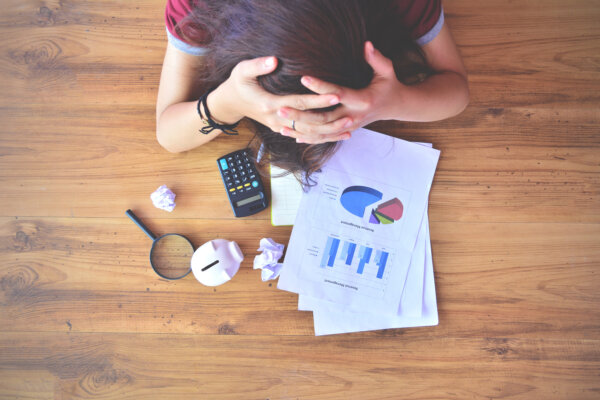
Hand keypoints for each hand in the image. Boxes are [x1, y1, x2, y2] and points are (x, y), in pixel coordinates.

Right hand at [209, 56, 352, 141]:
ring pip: (308, 134)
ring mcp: (279, 127)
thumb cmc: (237, 84)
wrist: (230, 104)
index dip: (318, 100)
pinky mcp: (282, 129)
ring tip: (349, 129)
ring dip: (329, 133)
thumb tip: (275, 60)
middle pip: (308, 123)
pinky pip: (304, 136)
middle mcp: (276, 119)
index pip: (299, 103)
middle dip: (330, 121)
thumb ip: (258, 65)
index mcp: (269, 104)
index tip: (336, 95)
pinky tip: (337, 135)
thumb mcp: (242, 70)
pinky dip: (321, 137)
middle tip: (350, 117)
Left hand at [278, 41, 405, 142]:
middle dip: (301, 114)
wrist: (395, 107)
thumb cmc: (389, 85)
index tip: (303, 78)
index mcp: (363, 101)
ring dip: (300, 128)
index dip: (321, 87)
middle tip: (281, 107)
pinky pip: (324, 138)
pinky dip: (308, 138)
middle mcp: (353, 116)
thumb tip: (367, 45)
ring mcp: (348, 126)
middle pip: (323, 118)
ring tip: (280, 122)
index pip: (338, 94)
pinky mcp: (344, 131)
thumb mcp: (388, 70)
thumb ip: (376, 59)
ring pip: (321, 132)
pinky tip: (292, 135)